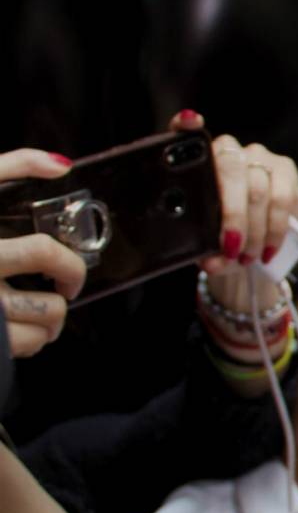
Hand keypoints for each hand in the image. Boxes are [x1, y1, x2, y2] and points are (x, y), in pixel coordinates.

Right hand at [0, 149, 86, 356]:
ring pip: (38, 328)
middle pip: (49, 305)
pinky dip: (30, 338)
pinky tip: (18, 324)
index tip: (72, 263)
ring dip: (51, 319)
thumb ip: (11, 167)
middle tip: (64, 289)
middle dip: (65, 297)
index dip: (71, 265)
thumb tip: (61, 166)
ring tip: (39, 306)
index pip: (43, 255)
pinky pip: (22, 346)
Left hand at [168, 110, 297, 283]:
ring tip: (250, 257)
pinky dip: (277, 229)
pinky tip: (269, 249)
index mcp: (199, 162)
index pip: (187, 134)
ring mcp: (260, 158)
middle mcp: (230, 150)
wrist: (250, 243)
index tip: (190, 122)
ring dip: (257, 231)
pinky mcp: (287, 171)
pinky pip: (285, 199)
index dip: (187, 127)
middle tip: (231, 248)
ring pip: (260, 190)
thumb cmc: (221, 238)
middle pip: (231, 171)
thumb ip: (205, 250)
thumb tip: (212, 263)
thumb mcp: (206, 244)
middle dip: (233, 217)